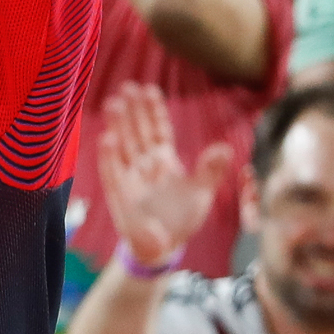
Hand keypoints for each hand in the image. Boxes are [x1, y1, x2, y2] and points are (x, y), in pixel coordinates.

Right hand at [93, 79, 228, 275]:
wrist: (161, 247)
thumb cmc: (180, 218)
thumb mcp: (201, 193)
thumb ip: (210, 170)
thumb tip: (225, 147)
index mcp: (165, 160)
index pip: (158, 129)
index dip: (154, 110)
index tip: (149, 88)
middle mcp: (144, 163)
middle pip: (138, 131)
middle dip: (132, 109)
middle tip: (127, 86)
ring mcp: (129, 175)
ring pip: (123, 144)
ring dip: (119, 124)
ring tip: (115, 103)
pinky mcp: (118, 192)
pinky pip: (112, 170)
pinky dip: (110, 154)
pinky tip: (108, 137)